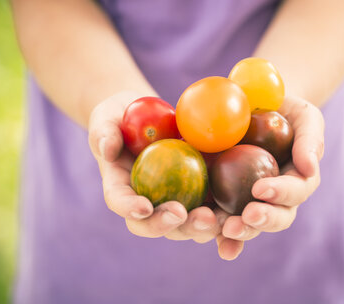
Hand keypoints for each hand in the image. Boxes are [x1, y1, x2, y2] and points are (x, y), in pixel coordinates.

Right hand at [88, 91, 242, 258]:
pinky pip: (211, 208)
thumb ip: (104, 132)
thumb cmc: (122, 116)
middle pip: (154, 223)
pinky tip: (238, 212)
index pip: (120, 202)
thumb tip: (107, 148)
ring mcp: (173, 200)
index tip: (144, 207)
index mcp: (121, 186)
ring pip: (185, 224)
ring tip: (215, 220)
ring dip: (199, 227)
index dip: (130, 208)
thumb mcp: (107, 117)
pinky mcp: (198, 193)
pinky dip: (223, 216)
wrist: (148, 116)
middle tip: (182, 214)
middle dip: (168, 225)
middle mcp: (146, 201)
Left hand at [221, 97, 323, 243]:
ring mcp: (247, 201)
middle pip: (274, 219)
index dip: (281, 193)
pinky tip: (202, 229)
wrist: (253, 104)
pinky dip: (210, 230)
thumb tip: (310, 168)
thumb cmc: (284, 110)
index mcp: (296, 181)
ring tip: (224, 228)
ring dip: (237, 231)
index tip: (260, 188)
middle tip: (246, 216)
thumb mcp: (304, 116)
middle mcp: (274, 199)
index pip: (294, 193)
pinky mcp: (222, 198)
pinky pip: (217, 219)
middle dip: (262, 221)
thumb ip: (309, 140)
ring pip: (246, 225)